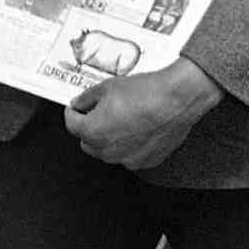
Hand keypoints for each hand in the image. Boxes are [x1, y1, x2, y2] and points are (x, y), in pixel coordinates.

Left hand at [64, 59, 223, 169]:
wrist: (177, 99)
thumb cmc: (146, 92)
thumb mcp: (108, 87)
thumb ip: (87, 98)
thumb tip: (80, 103)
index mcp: (93, 132)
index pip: (71, 124)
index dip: (73, 112)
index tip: (77, 107)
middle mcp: (107, 151)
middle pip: (88, 141)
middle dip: (90, 127)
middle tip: (100, 111)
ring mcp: (127, 159)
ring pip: (109, 151)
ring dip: (110, 138)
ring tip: (123, 118)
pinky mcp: (146, 161)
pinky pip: (130, 155)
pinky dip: (130, 145)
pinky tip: (139, 127)